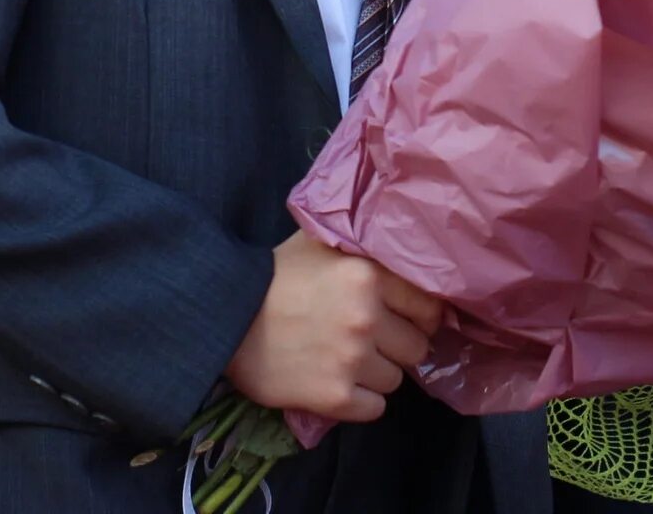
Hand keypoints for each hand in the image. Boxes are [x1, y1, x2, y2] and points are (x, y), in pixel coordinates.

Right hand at [224, 232, 445, 422]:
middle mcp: (367, 317)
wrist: (224, 317)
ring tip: (346, 361)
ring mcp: (351, 360)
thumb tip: (400, 249)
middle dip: (396, 347)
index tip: (404, 321)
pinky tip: (337, 384)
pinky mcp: (334, 397)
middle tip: (370, 342)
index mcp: (369, 275)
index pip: (428, 307)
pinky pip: (374, 409)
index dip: (418, 316)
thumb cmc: (274, 275)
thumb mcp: (320, 243)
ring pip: (395, 381)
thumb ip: (362, 247)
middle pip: (416, 348)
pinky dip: (360, 401)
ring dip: (375, 374)